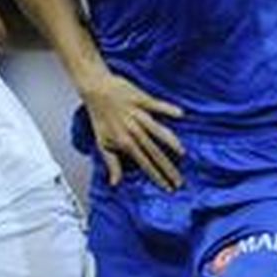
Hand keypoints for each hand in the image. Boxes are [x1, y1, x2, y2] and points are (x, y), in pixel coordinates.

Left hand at [80, 73, 184, 188]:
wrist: (95, 89)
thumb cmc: (100, 116)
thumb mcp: (102, 142)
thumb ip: (112, 163)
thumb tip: (115, 183)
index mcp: (124, 142)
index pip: (144, 163)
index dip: (156, 176)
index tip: (168, 188)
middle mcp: (132, 130)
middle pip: (153, 152)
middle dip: (167, 168)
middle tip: (180, 180)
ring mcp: (138, 114)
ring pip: (156, 130)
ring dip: (169, 141)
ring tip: (181, 152)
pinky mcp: (141, 99)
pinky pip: (156, 105)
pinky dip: (167, 109)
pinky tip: (180, 115)